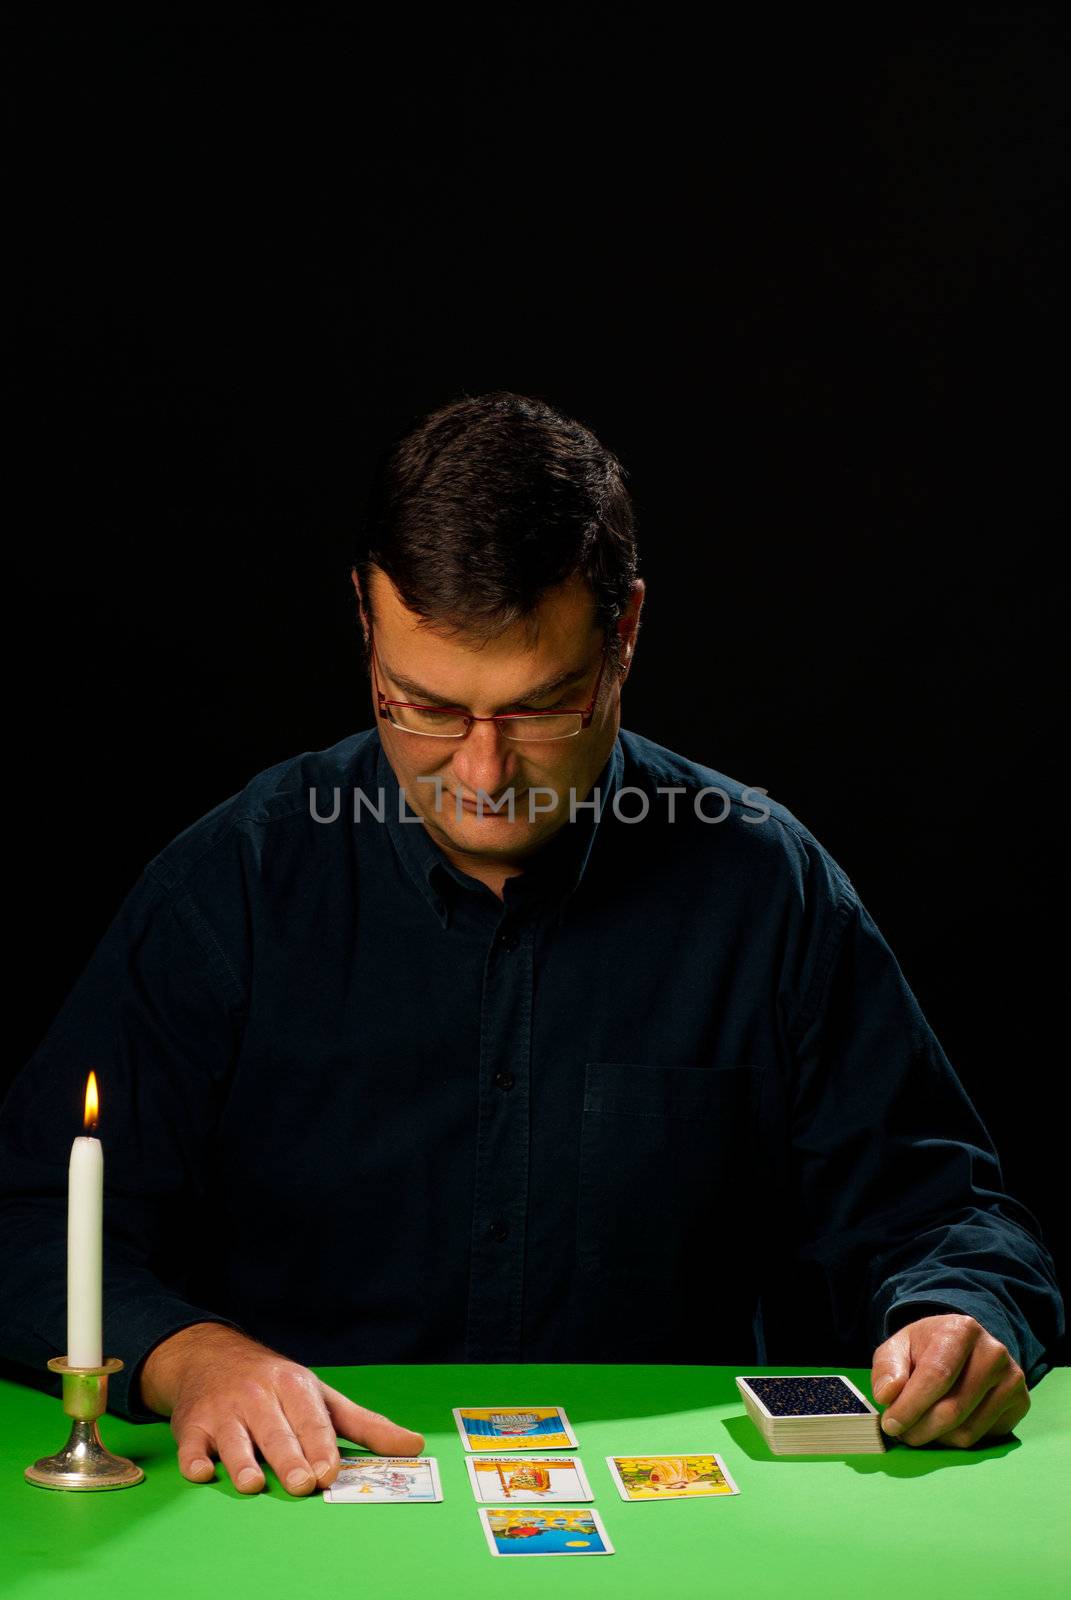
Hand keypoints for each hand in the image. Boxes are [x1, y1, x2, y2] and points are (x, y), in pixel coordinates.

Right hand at [137, 1322, 424, 1494]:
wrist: (212, 1357)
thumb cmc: (277, 1386)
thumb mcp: (322, 1396)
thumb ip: (366, 1425)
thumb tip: (414, 1445)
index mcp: (295, 1386)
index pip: (311, 1419)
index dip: (320, 1446)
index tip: (329, 1472)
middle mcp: (259, 1396)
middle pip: (276, 1431)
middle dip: (289, 1457)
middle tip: (302, 1483)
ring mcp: (224, 1411)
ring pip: (235, 1439)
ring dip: (242, 1462)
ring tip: (253, 1483)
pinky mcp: (192, 1426)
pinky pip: (192, 1445)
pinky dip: (195, 1458)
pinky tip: (202, 1471)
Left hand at [871, 1313, 1028, 1447]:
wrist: (963, 1347)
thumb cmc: (926, 1349)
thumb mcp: (899, 1348)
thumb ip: (888, 1368)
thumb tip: (887, 1395)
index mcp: (962, 1330)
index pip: (936, 1375)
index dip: (910, 1406)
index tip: (890, 1424)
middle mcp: (994, 1352)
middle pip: (952, 1409)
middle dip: (919, 1428)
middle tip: (900, 1433)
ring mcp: (1012, 1378)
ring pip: (967, 1431)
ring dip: (936, 1438)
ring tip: (919, 1427)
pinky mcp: (1021, 1402)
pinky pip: (983, 1438)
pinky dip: (956, 1440)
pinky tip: (945, 1425)